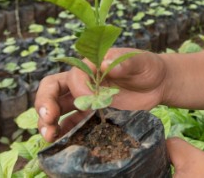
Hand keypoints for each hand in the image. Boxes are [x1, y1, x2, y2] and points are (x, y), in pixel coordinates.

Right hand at [34, 47, 165, 141]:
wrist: (158, 84)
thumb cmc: (148, 67)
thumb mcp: (141, 62)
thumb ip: (125, 63)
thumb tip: (105, 64)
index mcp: (90, 64)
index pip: (73, 77)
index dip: (78, 90)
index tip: (93, 101)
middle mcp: (82, 81)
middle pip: (53, 89)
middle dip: (45, 103)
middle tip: (47, 118)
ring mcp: (85, 98)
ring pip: (57, 108)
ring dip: (48, 121)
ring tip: (48, 136)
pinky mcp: (91, 114)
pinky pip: (72, 123)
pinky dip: (63, 132)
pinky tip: (60, 142)